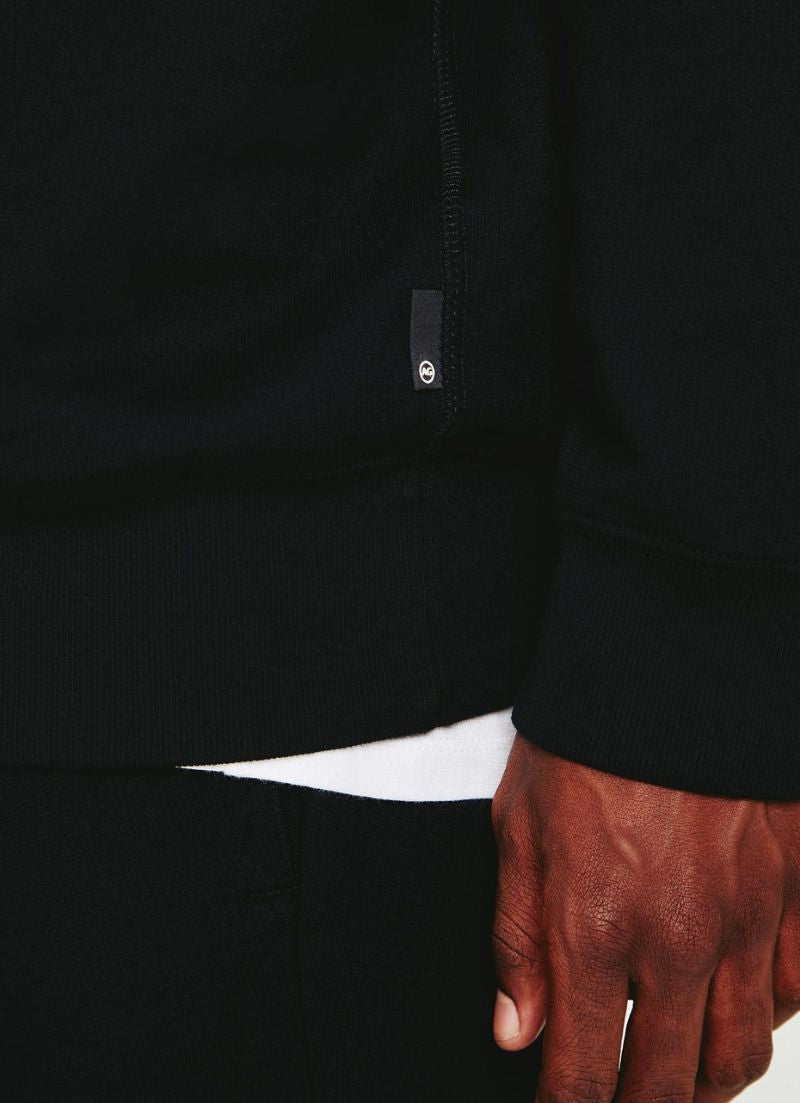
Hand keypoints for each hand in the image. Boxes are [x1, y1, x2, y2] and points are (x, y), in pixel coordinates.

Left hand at [490, 735, 799, 1100]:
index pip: (583, 1074)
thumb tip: (517, 1032)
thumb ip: (518, 938)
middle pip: (668, 1084)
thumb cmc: (587, 740)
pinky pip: (797, 988)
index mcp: (594, 928)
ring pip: (740, 1050)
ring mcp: (747, 918)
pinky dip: (768, 1016)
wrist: (668, 665)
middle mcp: (677, 940)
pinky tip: (740, 1006)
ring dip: (705, 1082)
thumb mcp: (519, 830)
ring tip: (679, 1076)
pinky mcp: (794, 886)